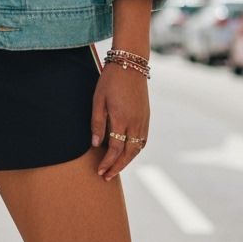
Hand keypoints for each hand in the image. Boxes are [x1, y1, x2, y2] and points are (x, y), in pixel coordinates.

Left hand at [90, 63, 149, 181]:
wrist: (131, 64)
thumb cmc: (110, 80)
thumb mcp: (98, 100)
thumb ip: (97, 123)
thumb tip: (95, 144)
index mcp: (121, 119)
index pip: (115, 149)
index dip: (107, 162)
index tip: (99, 171)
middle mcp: (135, 122)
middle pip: (128, 153)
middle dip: (117, 167)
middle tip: (107, 177)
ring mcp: (143, 120)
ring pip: (138, 148)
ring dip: (127, 160)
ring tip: (116, 167)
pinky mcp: (147, 116)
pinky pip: (143, 139)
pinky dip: (136, 150)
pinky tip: (129, 152)